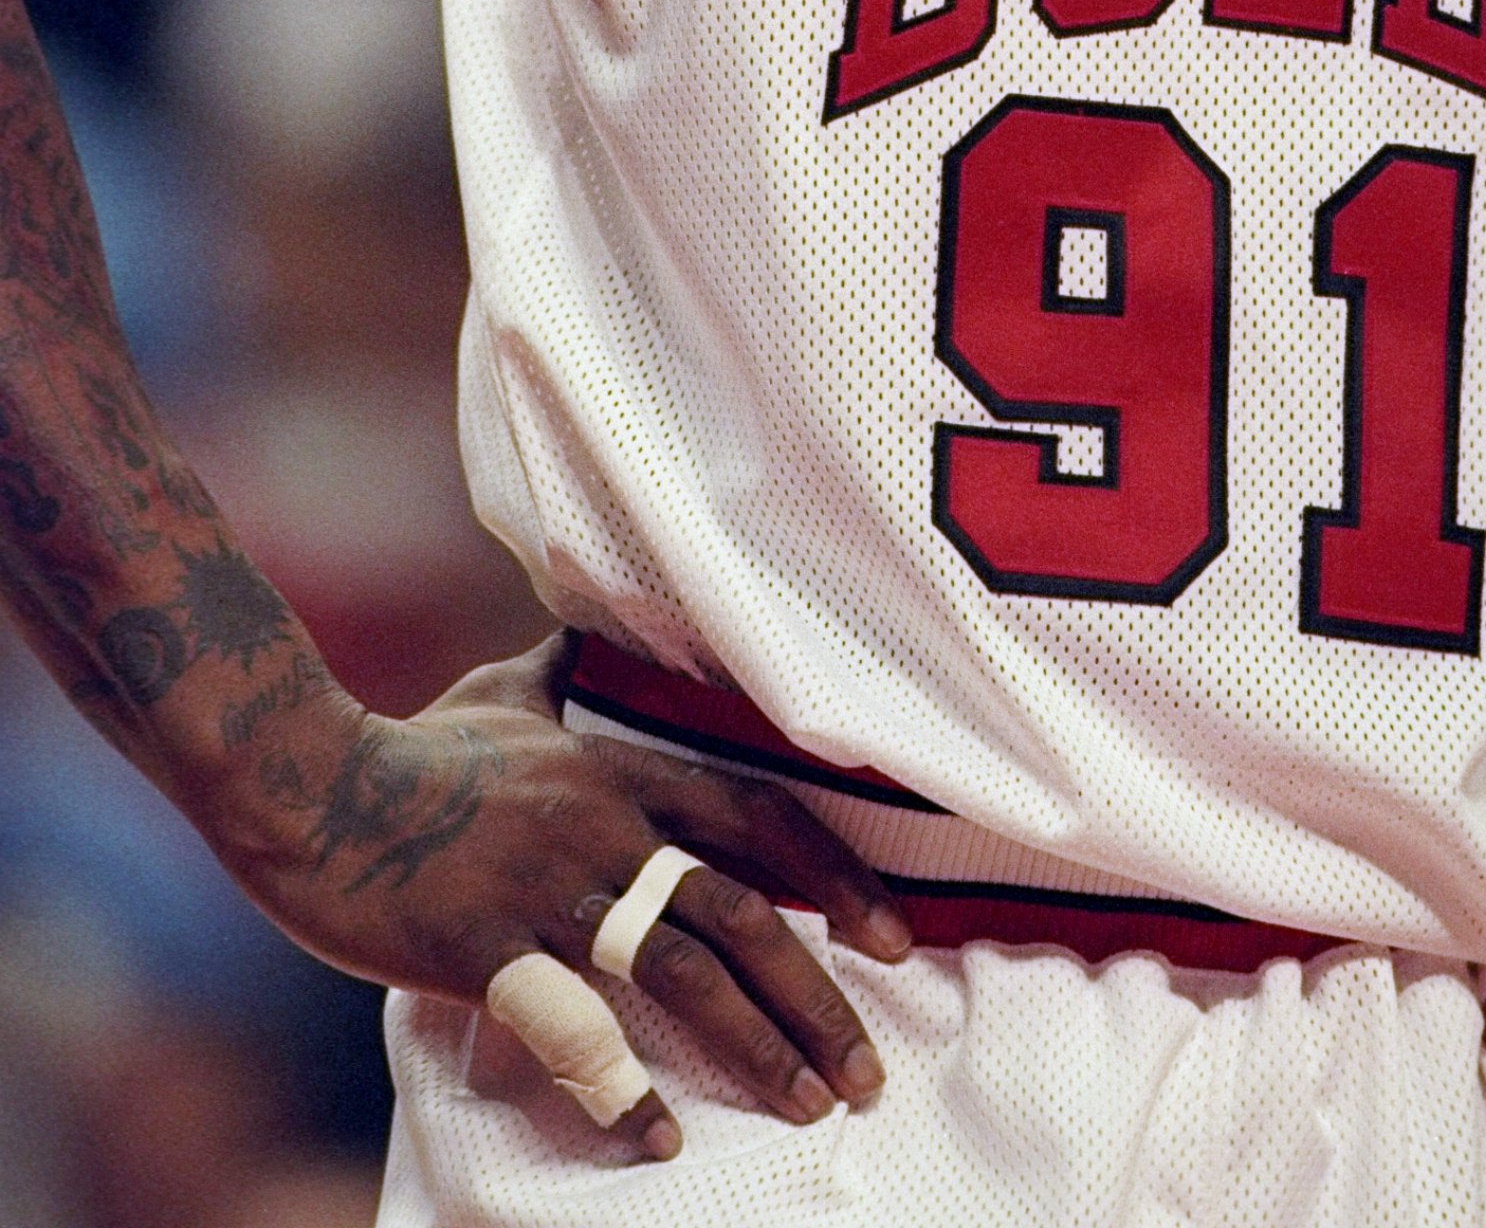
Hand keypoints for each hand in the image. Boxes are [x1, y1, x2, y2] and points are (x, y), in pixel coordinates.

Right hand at [214, 635, 912, 1159]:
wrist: (303, 777)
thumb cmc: (407, 745)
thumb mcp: (500, 691)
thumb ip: (559, 673)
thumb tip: (582, 637)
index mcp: (616, 773)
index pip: (756, 816)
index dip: (833, 876)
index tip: (893, 938)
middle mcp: (600, 827)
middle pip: (737, 908)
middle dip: (816, 993)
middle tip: (869, 1069)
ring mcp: (543, 888)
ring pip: (677, 967)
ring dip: (754, 1042)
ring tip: (808, 1105)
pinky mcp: (480, 944)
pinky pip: (567, 1022)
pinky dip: (619, 1086)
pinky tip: (660, 1137)